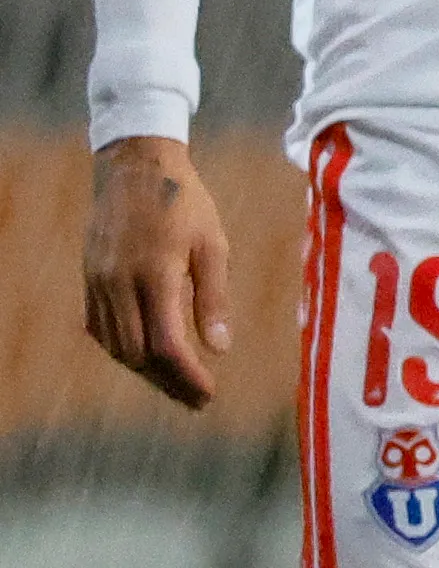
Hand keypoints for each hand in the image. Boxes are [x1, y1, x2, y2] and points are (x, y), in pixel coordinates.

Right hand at [82, 136, 230, 411]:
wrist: (134, 168)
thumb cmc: (184, 203)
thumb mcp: (212, 245)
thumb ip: (214, 298)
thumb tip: (220, 348)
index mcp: (154, 274)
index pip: (166, 344)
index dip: (187, 376)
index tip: (209, 393)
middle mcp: (118, 283)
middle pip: (138, 353)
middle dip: (168, 382)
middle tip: (198, 399)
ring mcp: (98, 282)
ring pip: (116, 345)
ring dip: (145, 371)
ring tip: (178, 384)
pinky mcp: (89, 278)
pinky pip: (100, 327)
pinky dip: (123, 349)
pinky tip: (147, 357)